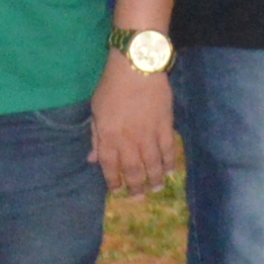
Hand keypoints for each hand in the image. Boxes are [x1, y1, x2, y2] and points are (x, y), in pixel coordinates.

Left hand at [91, 56, 179, 189]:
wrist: (136, 67)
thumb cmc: (111, 86)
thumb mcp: (96, 110)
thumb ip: (95, 136)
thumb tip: (92, 159)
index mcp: (109, 137)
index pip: (110, 167)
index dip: (113, 181)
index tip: (116, 190)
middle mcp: (129, 141)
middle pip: (133, 171)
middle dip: (136, 187)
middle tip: (138, 197)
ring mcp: (149, 135)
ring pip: (153, 165)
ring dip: (154, 180)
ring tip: (155, 189)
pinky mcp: (166, 126)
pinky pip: (169, 150)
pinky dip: (170, 163)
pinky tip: (170, 171)